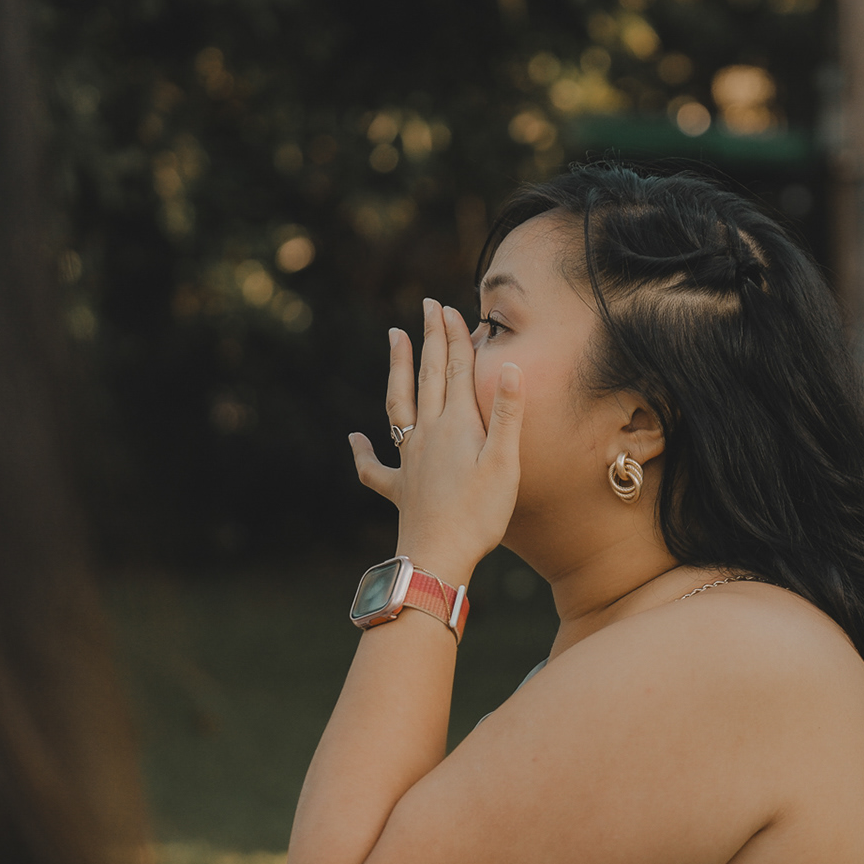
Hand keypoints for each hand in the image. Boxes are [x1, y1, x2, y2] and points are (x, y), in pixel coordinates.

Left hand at [349, 298, 521, 585]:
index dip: (456, 338)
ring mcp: (409, 459)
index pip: (456, 370)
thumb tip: (510, 366)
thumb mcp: (505, 463)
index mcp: (456, 426)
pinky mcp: (400, 487)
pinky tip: (353, 439)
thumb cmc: (479, 514)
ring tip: (394, 338)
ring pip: (399, 404)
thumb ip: (507, 414)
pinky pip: (375, 466)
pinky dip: (362, 451)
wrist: (438, 556)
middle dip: (429, 339)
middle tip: (428, 306)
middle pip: (427, 376)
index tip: (451, 308)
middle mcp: (428, 434)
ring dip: (397, 369)